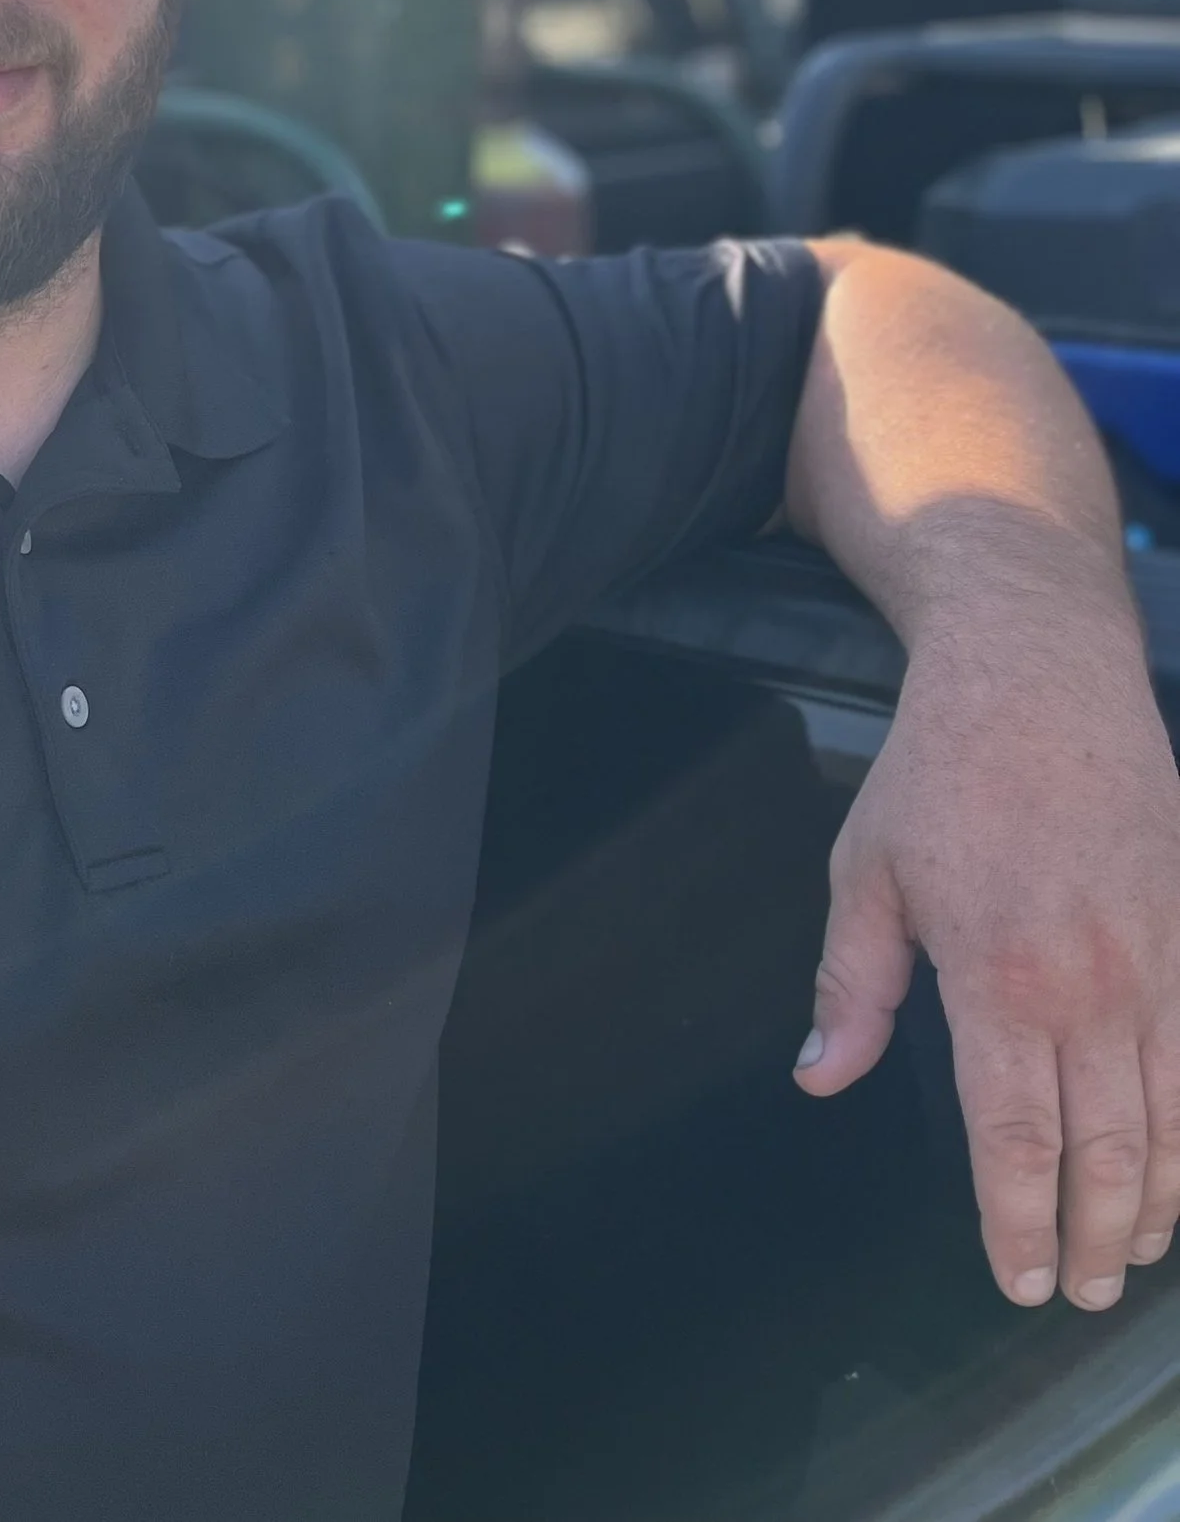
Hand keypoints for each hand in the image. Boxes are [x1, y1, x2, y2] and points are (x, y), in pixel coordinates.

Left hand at [795, 573, 1179, 1311]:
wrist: (1039, 674)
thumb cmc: (940, 768)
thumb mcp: (866, 870)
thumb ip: (850, 987)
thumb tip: (822, 1078)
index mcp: (998, 976)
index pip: (1015, 1139)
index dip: (1019, 1223)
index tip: (1018, 1281)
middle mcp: (1090, 983)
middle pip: (1108, 1151)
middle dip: (1096, 1239)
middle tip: (1081, 1292)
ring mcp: (1156, 960)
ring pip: (1174, 1118)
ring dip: (1159, 1201)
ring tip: (1135, 1255)